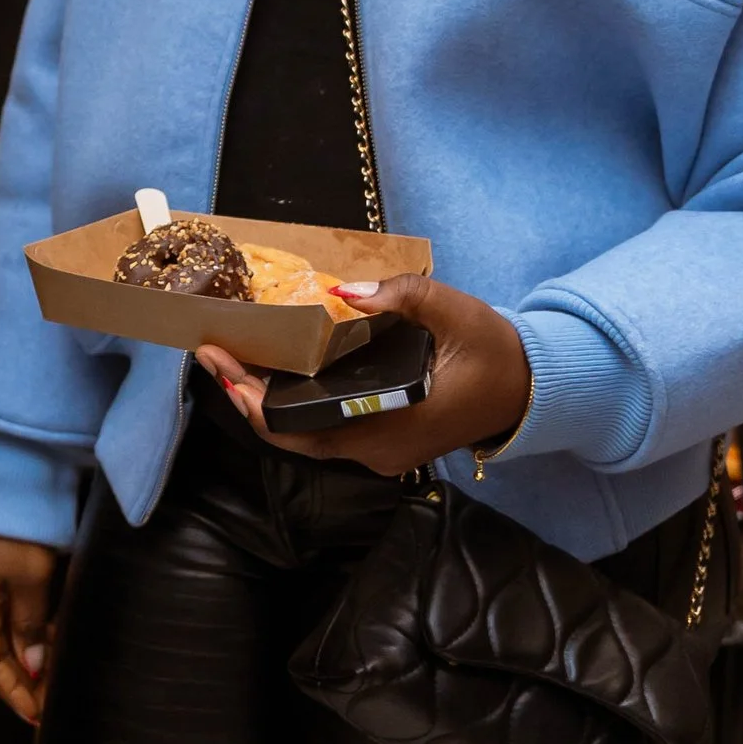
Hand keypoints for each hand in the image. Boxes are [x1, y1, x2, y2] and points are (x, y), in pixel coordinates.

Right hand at [0, 531, 63, 723]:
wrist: (15, 479)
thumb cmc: (23, 532)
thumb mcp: (33, 581)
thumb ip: (31, 626)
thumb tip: (33, 667)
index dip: (10, 691)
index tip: (35, 716)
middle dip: (18, 681)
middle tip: (46, 705)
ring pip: (0, 635)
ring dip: (23, 659)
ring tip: (50, 682)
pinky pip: (6, 616)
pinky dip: (25, 635)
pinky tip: (46, 646)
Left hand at [195, 271, 529, 480]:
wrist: (530, 389)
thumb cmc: (493, 352)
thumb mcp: (453, 312)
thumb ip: (400, 296)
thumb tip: (342, 291)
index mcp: (389, 426)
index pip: (302, 430)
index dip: (255, 403)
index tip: (223, 366)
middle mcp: (376, 452)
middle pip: (293, 435)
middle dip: (247, 396)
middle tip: (212, 353)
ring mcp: (379, 453)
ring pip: (306, 436)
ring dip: (266, 401)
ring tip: (232, 359)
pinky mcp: (381, 443)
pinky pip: (325, 430)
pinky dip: (294, 405)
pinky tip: (275, 371)